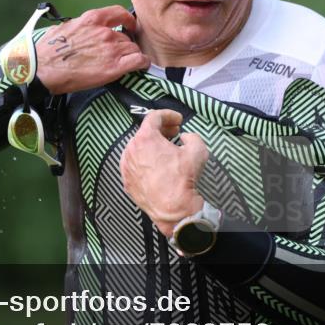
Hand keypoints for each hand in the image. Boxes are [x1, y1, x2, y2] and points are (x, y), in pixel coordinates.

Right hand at [36, 6, 150, 93]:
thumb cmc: (47, 51)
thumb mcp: (64, 28)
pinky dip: (142, 63)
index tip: (130, 25)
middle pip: (126, 36)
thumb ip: (80, 26)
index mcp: (92, 19)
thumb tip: (83, 29)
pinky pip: (139, 61)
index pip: (119, 12)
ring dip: (132, 55)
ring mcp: (111, 49)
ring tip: (127, 62)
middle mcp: (105, 32)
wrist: (42, 70)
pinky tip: (140, 65)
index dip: (128, 20)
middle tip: (119, 54)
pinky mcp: (114, 67)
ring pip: (133, 49)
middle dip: (125, 44)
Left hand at [119, 109, 208, 237]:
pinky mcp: (126, 181)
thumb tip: (185, 138)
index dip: (169, 115)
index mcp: (145, 138)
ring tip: (165, 151)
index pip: (154, 117)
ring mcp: (126, 166)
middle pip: (145, 132)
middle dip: (161, 130)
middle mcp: (131, 149)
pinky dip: (144, 161)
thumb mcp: (198, 150)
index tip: (178, 120)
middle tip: (174, 133)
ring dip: (151, 146)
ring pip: (137, 148)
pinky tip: (156, 166)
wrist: (173, 208)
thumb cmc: (183, 178)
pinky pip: (134, 164)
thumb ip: (192, 136)